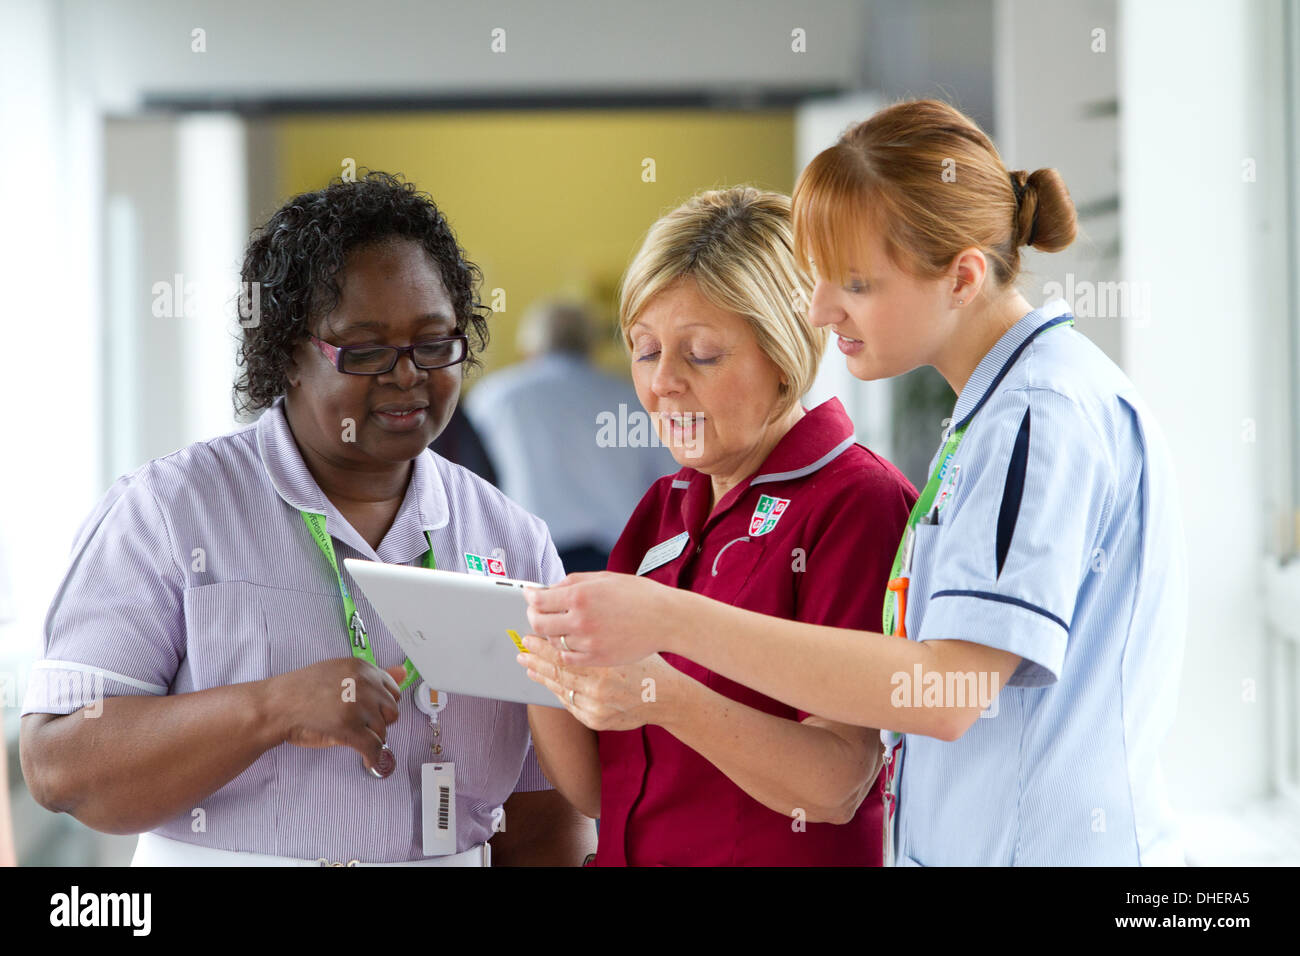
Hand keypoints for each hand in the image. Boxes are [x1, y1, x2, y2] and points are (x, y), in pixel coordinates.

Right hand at [266, 658, 405, 773]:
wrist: (276, 705)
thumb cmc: (303, 691)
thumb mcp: (340, 673)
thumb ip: (374, 675)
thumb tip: (403, 672)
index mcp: (362, 667)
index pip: (393, 690)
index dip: (381, 705)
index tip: (371, 712)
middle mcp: (363, 683)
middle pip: (392, 712)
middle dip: (378, 723)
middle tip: (358, 725)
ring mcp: (357, 705)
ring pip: (382, 731)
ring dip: (369, 739)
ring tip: (349, 736)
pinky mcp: (349, 727)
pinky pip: (373, 747)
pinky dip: (373, 758)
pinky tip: (368, 761)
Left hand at [517, 635, 678, 731]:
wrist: (667, 697)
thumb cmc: (647, 665)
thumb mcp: (623, 646)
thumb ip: (595, 640)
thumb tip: (565, 628)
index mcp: (605, 666)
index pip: (564, 655)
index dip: (542, 647)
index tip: (529, 638)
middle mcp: (598, 689)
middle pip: (557, 672)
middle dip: (536, 660)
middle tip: (522, 649)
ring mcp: (596, 707)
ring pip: (561, 689)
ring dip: (542, 676)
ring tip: (529, 665)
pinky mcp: (595, 721)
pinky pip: (570, 704)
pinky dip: (558, 691)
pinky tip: (548, 682)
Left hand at [522, 571, 682, 666]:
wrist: (666, 619)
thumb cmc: (638, 594)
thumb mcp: (604, 579)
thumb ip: (573, 583)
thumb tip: (549, 589)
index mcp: (580, 596)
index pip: (539, 599)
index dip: (530, 597)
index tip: (530, 596)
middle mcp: (580, 620)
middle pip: (538, 624)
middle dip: (532, 617)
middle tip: (535, 612)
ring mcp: (588, 642)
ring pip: (552, 642)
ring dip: (548, 634)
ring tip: (552, 627)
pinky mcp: (597, 659)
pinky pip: (568, 657)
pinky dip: (563, 649)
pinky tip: (567, 642)